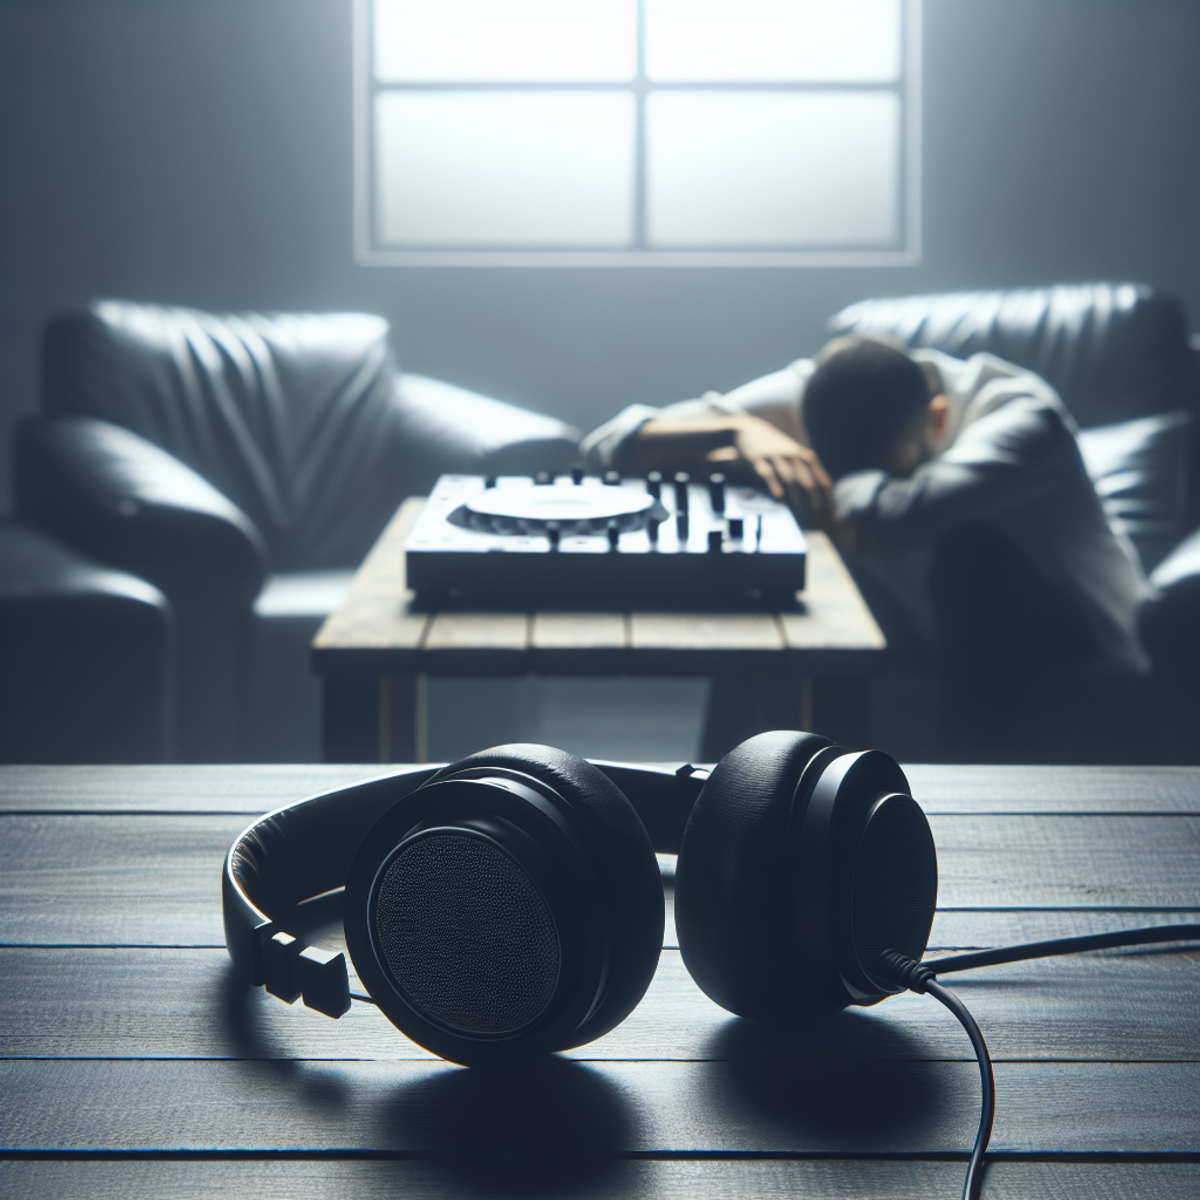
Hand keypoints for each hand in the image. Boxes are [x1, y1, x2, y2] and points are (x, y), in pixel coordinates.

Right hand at [707, 414, 834, 530]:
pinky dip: (774, 485)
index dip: (829, 505)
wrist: (750, 431)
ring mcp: (778, 458)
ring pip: (792, 483)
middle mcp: (796, 458)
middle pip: (811, 487)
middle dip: (817, 510)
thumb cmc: (775, 453)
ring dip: (798, 505)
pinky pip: (768, 474)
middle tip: (819, 530)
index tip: (832, 524)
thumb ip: (806, 478)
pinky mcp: (759, 460)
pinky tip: (779, 498)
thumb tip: (818, 508)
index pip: (825, 485)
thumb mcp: (794, 460)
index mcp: (808, 459)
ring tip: (802, 524)